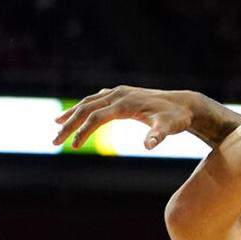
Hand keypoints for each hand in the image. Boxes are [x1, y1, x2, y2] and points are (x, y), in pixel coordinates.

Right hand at [54, 86, 197, 149]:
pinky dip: (84, 106)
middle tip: (55, 141)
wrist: (185, 104)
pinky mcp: (122, 93)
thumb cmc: (176, 118)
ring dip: (72, 114)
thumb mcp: (169, 128)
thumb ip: (158, 135)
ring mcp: (120, 92)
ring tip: (57, 125)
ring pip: (89, 102)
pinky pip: (97, 99)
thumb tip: (149, 145)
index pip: (97, 117)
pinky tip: (77, 113)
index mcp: (125, 104)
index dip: (83, 131)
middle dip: (69, 125)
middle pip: (87, 108)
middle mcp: (119, 95)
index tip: (74, 147)